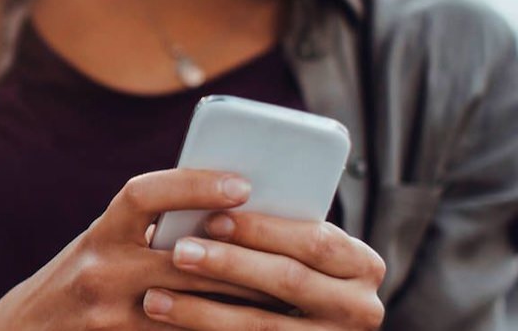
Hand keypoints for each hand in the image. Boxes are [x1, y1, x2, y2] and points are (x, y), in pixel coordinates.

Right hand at [0, 169, 270, 330]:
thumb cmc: (79, 283)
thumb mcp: (102, 246)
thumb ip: (148, 230)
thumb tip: (221, 209)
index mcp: (100, 235)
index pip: (143, 196)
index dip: (192, 185)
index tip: (242, 184)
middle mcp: (100, 272)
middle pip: (184, 259)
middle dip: (241, 256)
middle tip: (292, 251)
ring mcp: (110, 317)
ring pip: (192, 308)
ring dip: (241, 302)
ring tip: (286, 295)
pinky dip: (216, 329)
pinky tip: (247, 327)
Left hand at [141, 211, 387, 329]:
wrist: (306, 326)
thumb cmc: (293, 269)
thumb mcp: (300, 249)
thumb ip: (276, 231)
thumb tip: (213, 200)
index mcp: (362, 264)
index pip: (314, 240)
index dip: (263, 229)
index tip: (213, 218)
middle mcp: (360, 308)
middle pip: (288, 281)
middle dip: (229, 265)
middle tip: (179, 252)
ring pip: (262, 327)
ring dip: (203, 311)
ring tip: (155, 298)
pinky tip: (172, 326)